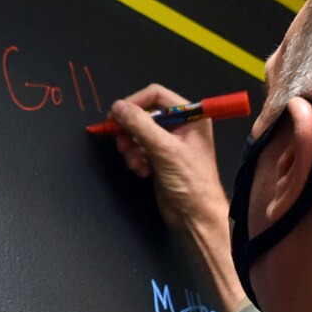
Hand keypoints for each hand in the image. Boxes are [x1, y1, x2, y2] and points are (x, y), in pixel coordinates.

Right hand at [107, 84, 246, 311]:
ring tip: (136, 163)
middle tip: (123, 144)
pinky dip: (135, 158)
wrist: (195, 216)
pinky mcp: (160, 158)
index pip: (156, 95)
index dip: (135, 103)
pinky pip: (139, 149)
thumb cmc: (192, 183)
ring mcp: (169, 143)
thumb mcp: (165, 150)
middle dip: (131, 131)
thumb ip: (140, 125)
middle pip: (144, 115)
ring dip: (131, 148)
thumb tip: (119, 108)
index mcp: (191, 116)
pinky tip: (142, 171)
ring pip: (138, 133)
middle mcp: (180, 126)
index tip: (117, 115)